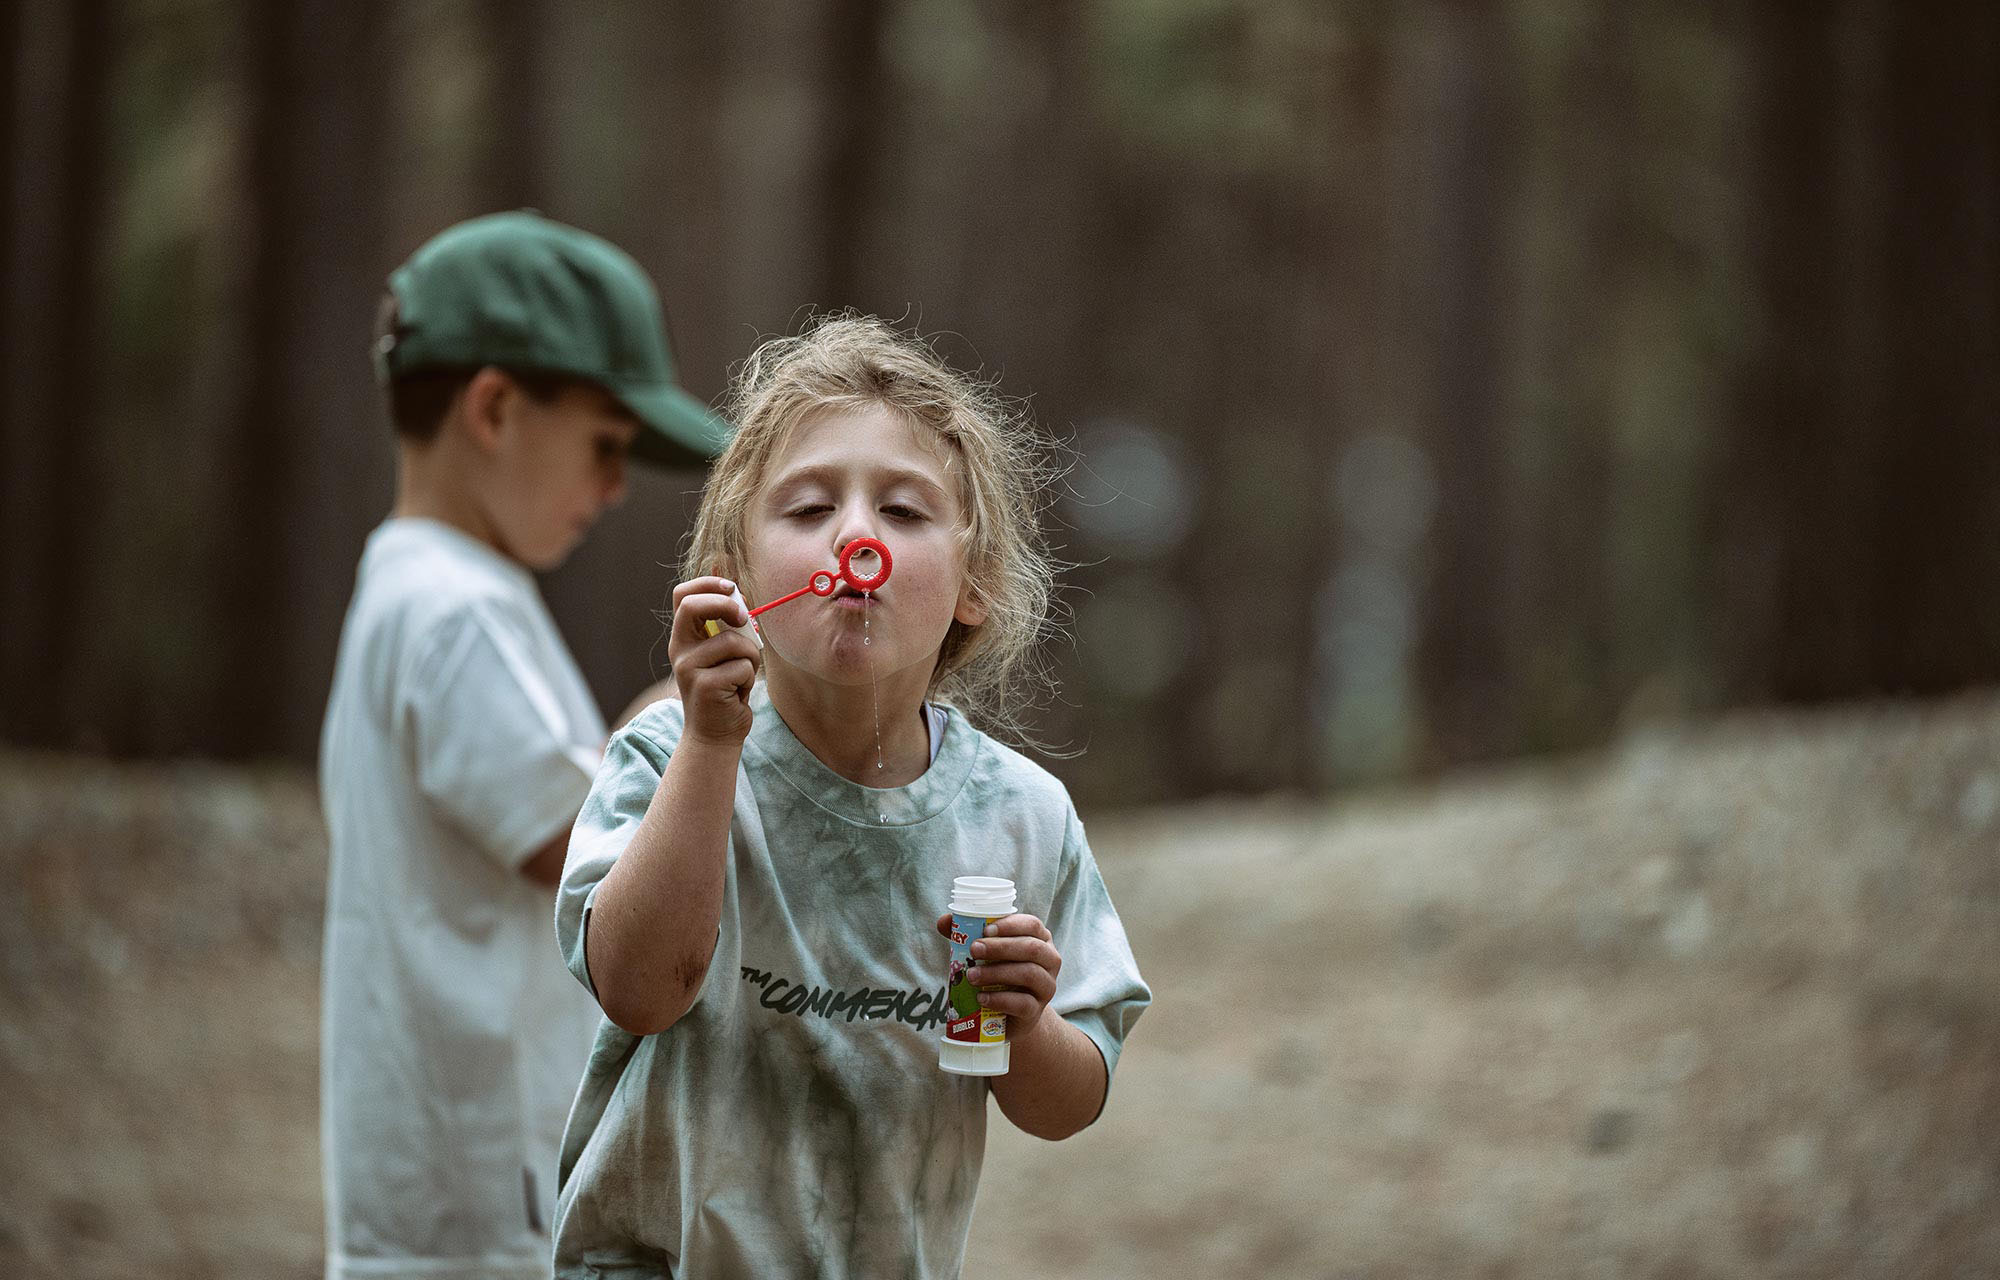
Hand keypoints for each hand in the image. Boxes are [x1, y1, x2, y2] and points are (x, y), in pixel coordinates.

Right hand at [668, 576, 761, 745]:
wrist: (715, 735)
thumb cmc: (725, 690)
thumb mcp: (723, 655)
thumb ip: (727, 628)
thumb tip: (739, 595)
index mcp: (684, 638)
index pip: (683, 596)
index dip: (708, 583)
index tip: (732, 588)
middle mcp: (680, 650)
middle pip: (694, 606)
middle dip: (727, 605)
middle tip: (745, 619)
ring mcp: (689, 668)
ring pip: (733, 641)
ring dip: (751, 656)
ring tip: (742, 676)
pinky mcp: (706, 686)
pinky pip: (742, 666)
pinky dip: (749, 677)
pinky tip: (739, 692)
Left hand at [933, 912, 1061, 1039]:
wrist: (1011, 1014)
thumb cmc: (1000, 974)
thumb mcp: (987, 953)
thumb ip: (967, 935)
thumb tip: (943, 921)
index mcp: (1040, 939)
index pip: (1032, 925)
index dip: (1010, 925)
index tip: (985, 930)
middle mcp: (1049, 960)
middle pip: (1032, 948)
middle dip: (1001, 947)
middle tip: (974, 949)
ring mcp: (1046, 986)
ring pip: (1029, 974)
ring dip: (997, 972)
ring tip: (971, 975)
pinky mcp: (1036, 1010)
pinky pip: (1022, 1003)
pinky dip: (999, 999)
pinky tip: (981, 997)